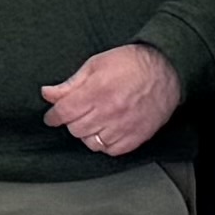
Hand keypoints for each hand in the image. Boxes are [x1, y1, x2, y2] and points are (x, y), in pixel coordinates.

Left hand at [41, 42, 186, 155]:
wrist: (167, 69)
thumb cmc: (131, 63)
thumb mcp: (96, 64)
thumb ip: (71, 83)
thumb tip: (48, 94)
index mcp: (97, 91)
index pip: (64, 113)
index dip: (53, 116)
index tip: (52, 116)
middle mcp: (110, 111)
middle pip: (76, 129)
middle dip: (72, 122)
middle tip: (77, 113)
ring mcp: (124, 126)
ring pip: (92, 143)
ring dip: (88, 134)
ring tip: (94, 121)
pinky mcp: (137, 136)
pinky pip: (111, 151)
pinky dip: (105, 144)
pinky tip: (107, 131)